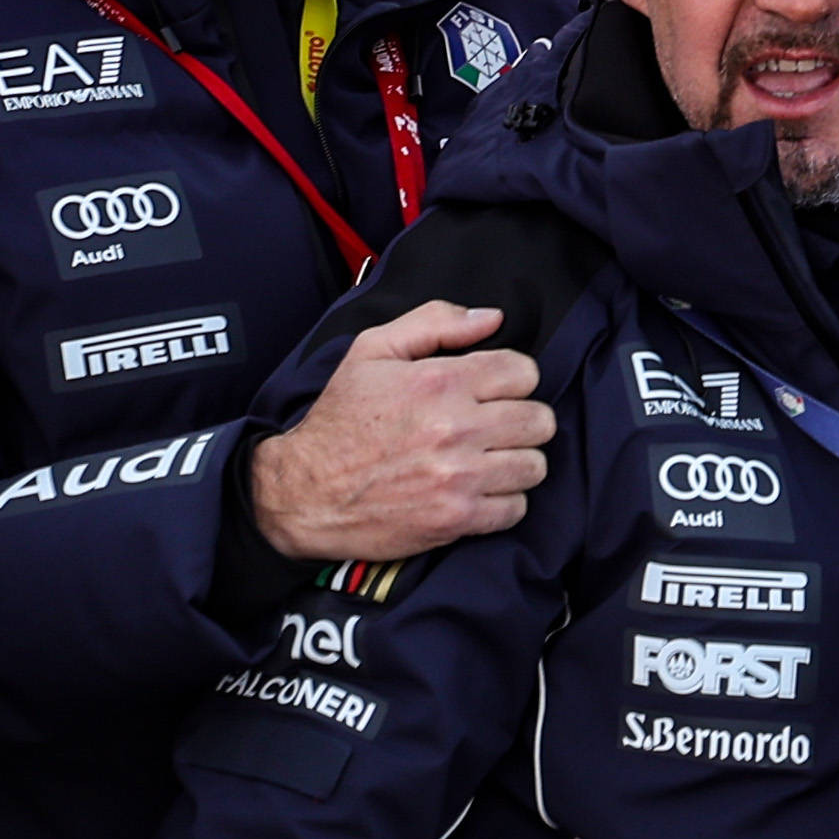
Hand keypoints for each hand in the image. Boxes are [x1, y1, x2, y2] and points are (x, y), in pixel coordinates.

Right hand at [250, 301, 550, 563]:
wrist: (299, 494)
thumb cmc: (338, 420)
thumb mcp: (372, 351)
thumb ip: (435, 322)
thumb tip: (492, 318)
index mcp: (441, 382)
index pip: (525, 373)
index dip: (513, 381)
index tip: (493, 393)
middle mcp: (455, 428)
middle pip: (539, 420)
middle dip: (521, 421)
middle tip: (494, 428)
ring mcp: (457, 478)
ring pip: (534, 465)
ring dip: (516, 462)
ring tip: (488, 460)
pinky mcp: (453, 520)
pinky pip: (515, 509)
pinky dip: (504, 503)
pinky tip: (479, 492)